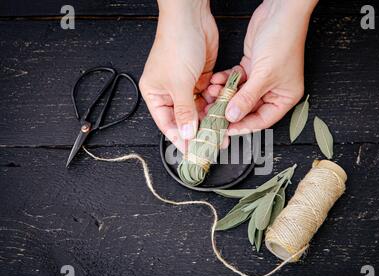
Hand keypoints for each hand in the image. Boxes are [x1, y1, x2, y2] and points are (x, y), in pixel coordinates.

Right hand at [140, 0, 217, 151]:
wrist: (191, 18)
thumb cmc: (176, 45)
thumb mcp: (179, 84)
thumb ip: (184, 112)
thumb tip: (186, 134)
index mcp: (156, 94)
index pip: (168, 125)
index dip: (181, 140)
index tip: (193, 152)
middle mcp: (170, 92)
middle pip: (185, 119)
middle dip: (200, 129)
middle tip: (213, 141)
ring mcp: (186, 85)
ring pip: (200, 109)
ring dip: (210, 116)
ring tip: (221, 125)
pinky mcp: (201, 78)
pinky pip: (209, 97)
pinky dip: (216, 101)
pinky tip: (222, 104)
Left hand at [207, 0, 316, 134]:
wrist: (279, 12)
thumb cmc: (283, 40)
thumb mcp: (264, 75)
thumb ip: (247, 98)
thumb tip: (233, 115)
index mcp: (284, 97)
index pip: (262, 120)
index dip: (244, 126)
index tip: (227, 130)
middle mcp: (273, 89)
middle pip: (248, 108)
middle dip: (229, 110)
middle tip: (213, 115)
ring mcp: (261, 78)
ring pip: (239, 94)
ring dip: (224, 94)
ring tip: (212, 95)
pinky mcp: (251, 66)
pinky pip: (235, 80)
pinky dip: (225, 81)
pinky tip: (216, 82)